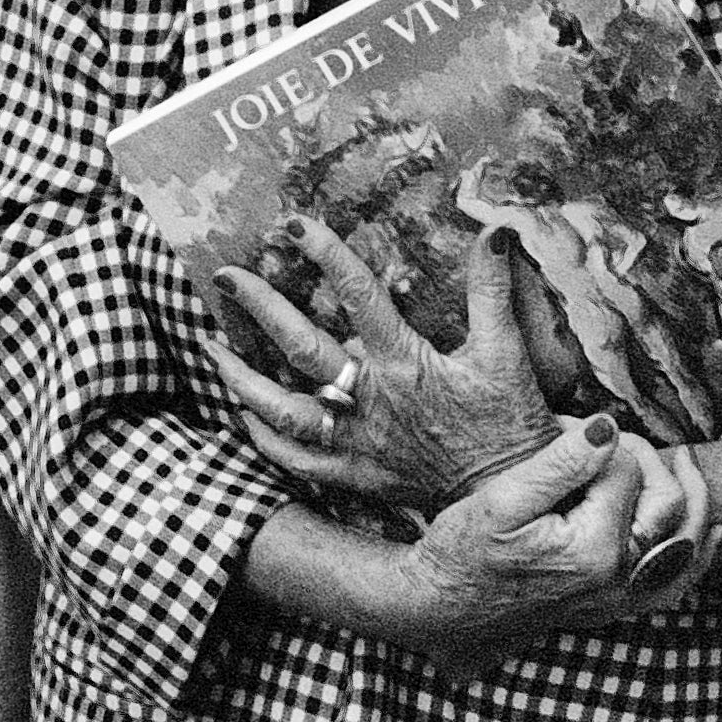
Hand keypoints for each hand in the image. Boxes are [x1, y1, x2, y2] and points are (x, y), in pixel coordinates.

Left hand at [211, 213, 559, 513]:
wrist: (510, 497)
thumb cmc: (510, 423)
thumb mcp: (508, 353)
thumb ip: (493, 290)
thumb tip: (496, 231)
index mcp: (405, 363)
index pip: (358, 297)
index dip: (326, 255)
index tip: (294, 224)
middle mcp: (372, 400)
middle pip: (302, 349)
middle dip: (259, 308)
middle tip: (225, 276)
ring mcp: (358, 441)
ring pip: (284, 411)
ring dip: (242, 378)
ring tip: (211, 347)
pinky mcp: (355, 474)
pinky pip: (296, 459)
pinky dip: (264, 438)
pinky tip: (243, 414)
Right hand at [403, 425, 721, 671]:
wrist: (444, 608)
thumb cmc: (462, 551)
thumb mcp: (502, 499)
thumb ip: (560, 464)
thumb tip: (607, 427)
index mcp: (594, 549)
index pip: (624, 470)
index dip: (595, 438)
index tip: (560, 429)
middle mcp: (617, 578)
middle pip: (665, 501)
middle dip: (642, 455)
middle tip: (604, 436)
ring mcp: (619, 598)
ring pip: (685, 544)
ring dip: (693, 498)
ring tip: (685, 459)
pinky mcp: (613, 606)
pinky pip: (673, 584)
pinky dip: (699, 557)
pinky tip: (714, 535)